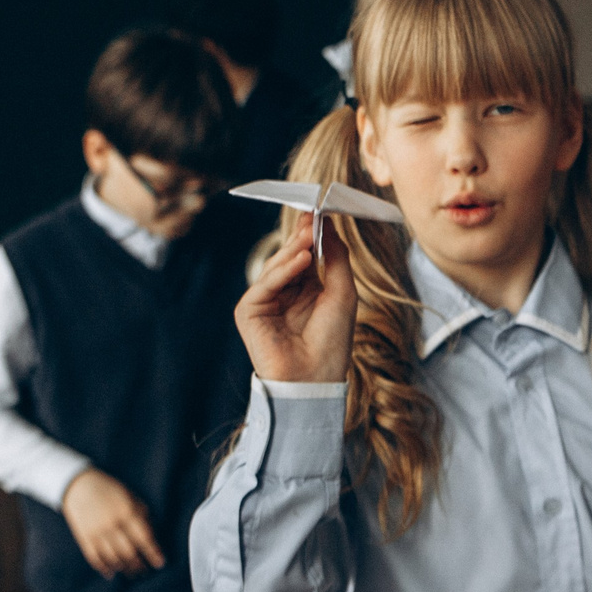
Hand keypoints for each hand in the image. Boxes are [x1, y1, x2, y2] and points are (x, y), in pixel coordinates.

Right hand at [61, 469, 163, 576]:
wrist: (79, 485)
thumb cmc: (110, 490)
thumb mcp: (130, 496)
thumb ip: (142, 515)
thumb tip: (151, 537)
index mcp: (126, 511)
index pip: (144, 538)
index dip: (153, 553)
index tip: (160, 563)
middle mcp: (112, 524)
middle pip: (129, 552)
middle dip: (139, 565)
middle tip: (145, 570)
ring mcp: (97, 532)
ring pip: (113, 558)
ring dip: (125, 568)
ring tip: (132, 572)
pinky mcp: (84, 538)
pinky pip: (95, 558)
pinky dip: (105, 568)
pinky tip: (112, 572)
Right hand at [236, 212, 354, 383]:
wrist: (315, 378)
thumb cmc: (333, 341)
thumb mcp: (342, 292)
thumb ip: (336, 258)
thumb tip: (327, 225)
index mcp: (306, 292)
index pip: (305, 256)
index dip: (310, 235)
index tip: (318, 213)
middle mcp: (284, 295)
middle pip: (288, 258)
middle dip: (300, 237)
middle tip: (311, 218)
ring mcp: (265, 303)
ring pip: (275, 267)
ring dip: (293, 251)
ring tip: (309, 238)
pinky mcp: (250, 312)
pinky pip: (265, 284)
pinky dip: (282, 271)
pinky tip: (301, 260)